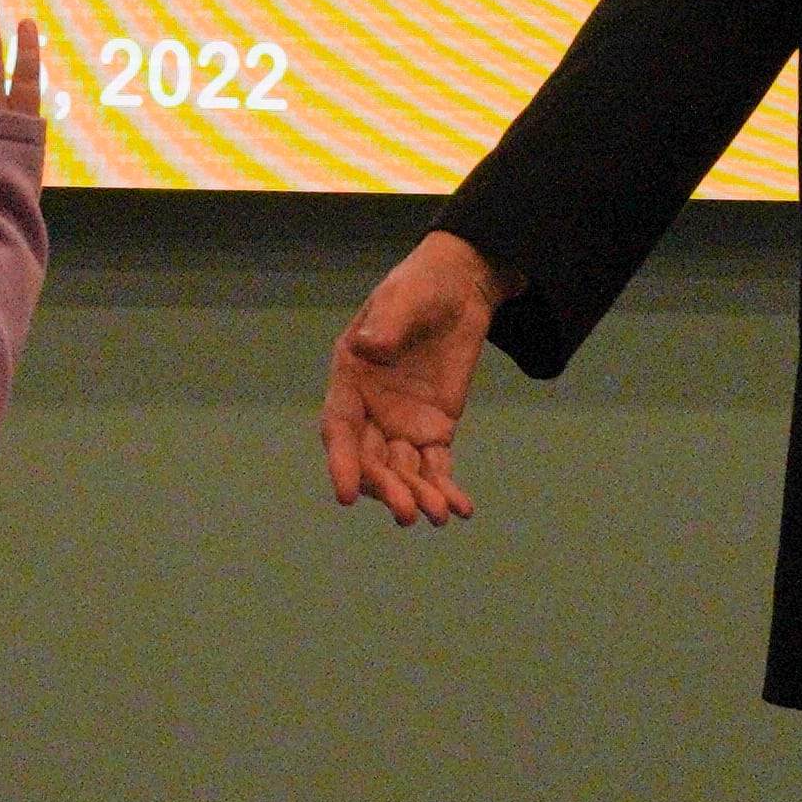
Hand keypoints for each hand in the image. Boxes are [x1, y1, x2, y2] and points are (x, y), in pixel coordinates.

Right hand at [322, 229, 509, 527]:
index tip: (345, 497)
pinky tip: (460, 508)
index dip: (341, 463)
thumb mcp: (404, 297)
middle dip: (386, 488)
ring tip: (439, 515)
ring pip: (403, 470)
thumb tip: (371, 346)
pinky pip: (436, 465)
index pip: (339, 428)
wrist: (462, 288)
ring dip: (417, 494)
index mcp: (350, 378)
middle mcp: (369, 408)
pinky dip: (445, 488)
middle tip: (408, 513)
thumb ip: (388, 323)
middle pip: (370, 459)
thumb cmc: (421, 286)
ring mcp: (401, 423)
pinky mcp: (434, 429)